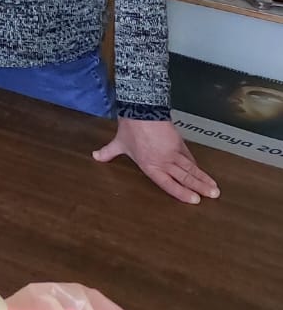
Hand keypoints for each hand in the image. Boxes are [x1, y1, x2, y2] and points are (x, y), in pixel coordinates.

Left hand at [93, 118, 220, 203]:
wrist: (142, 108)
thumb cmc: (130, 128)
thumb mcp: (119, 143)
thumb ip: (108, 153)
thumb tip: (95, 156)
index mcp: (150, 166)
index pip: (169, 184)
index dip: (182, 193)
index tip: (195, 200)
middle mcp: (165, 161)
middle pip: (185, 177)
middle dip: (200, 187)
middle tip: (213, 196)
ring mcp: (173, 152)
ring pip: (191, 168)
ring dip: (203, 178)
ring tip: (215, 188)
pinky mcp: (179, 142)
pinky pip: (189, 157)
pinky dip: (197, 165)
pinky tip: (202, 171)